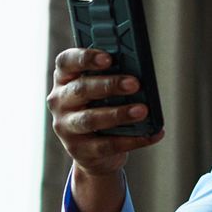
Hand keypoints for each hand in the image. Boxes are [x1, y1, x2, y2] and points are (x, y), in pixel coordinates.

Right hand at [48, 47, 163, 211]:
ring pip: (91, 119)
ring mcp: (65, 127)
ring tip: (143, 110)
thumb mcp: (102, 91)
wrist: (94, 154)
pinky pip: (107, 145)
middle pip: (81, 89)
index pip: (66, 62)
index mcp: (64, 79)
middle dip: (109, 85)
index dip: (86, 58)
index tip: (108, 58)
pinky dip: (133, 140)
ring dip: (119, 114)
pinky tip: (152, 134)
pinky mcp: (79, 150)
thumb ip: (113, 78)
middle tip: (135, 83)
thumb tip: (139, 72)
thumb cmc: (101, 109)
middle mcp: (59, 101)